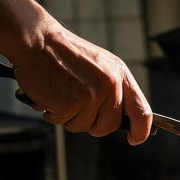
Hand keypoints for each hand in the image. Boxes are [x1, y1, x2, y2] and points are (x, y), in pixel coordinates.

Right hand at [11, 25, 152, 144]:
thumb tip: (121, 120)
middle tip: (77, 106)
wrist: (37, 40)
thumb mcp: (100, 65)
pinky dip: (53, 114)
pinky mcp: (70, 103)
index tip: (134, 139)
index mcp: (120, 75)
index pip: (142, 112)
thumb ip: (114, 90)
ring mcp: (91, 94)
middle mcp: (110, 85)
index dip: (141, 131)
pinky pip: (64, 123)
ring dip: (69, 117)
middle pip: (110, 125)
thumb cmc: (65, 55)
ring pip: (84, 127)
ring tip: (61, 94)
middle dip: (93, 124)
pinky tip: (50, 95)